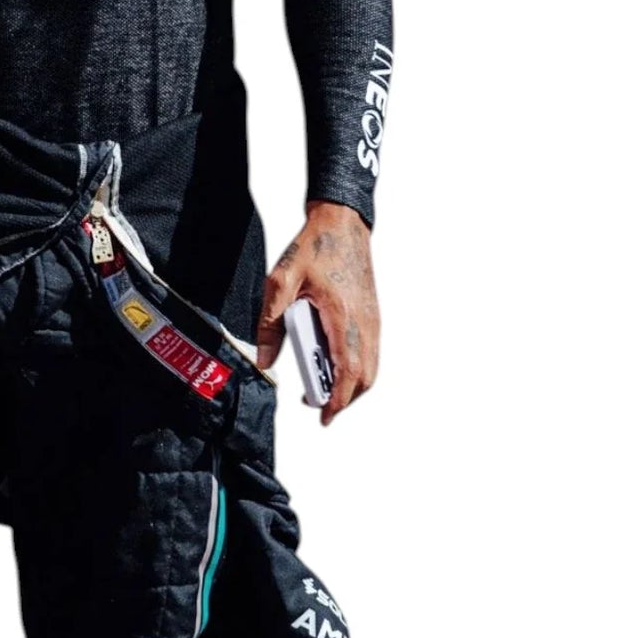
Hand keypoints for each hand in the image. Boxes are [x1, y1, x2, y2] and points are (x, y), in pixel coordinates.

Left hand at [255, 201, 379, 425]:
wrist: (342, 222)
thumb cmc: (315, 246)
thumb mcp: (281, 281)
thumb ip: (271, 323)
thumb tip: (265, 359)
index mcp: (343, 315)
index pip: (348, 371)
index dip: (338, 399)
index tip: (324, 416)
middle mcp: (364, 321)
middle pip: (365, 377)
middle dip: (344, 398)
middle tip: (318, 406)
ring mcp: (372, 318)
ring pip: (370, 367)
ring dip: (350, 384)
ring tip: (321, 387)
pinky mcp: (372, 314)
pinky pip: (370, 352)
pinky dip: (356, 368)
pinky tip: (332, 364)